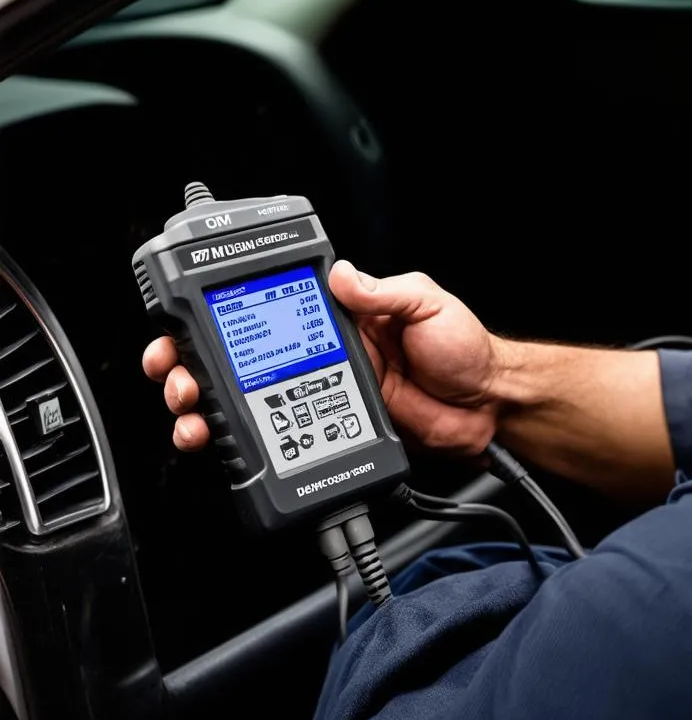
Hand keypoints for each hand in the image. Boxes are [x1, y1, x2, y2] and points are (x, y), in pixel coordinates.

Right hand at [142, 261, 505, 454]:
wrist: (488, 407)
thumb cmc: (465, 348)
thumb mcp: (426, 301)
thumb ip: (382, 290)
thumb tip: (341, 274)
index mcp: (344, 316)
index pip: (272, 307)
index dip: (227, 312)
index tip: (191, 319)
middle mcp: (324, 353)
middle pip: (243, 357)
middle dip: (195, 363)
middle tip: (174, 371)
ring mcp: (323, 393)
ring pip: (249, 402)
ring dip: (207, 407)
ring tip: (190, 411)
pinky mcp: (331, 430)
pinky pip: (282, 436)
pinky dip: (246, 445)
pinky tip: (224, 445)